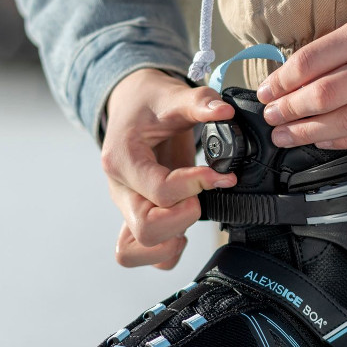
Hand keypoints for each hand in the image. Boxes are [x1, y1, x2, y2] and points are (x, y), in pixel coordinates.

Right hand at [101, 68, 236, 268]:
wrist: (132, 104)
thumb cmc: (148, 102)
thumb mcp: (172, 94)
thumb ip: (199, 102)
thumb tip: (225, 112)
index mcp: (122, 161)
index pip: (160, 192)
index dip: (196, 185)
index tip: (219, 174)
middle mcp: (121, 190)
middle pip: (147, 230)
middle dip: (185, 215)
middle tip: (200, 194)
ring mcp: (128, 207)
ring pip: (138, 250)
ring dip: (172, 237)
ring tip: (190, 211)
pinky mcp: (138, 216)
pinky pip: (144, 253)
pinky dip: (165, 251)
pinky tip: (183, 226)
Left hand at [255, 0, 346, 148]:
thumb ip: (343, 45)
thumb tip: (300, 74)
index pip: (312, 61)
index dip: (282, 81)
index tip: (266, 90)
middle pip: (325, 95)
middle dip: (290, 110)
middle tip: (270, 117)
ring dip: (310, 132)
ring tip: (287, 136)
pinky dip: (344, 140)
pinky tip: (323, 141)